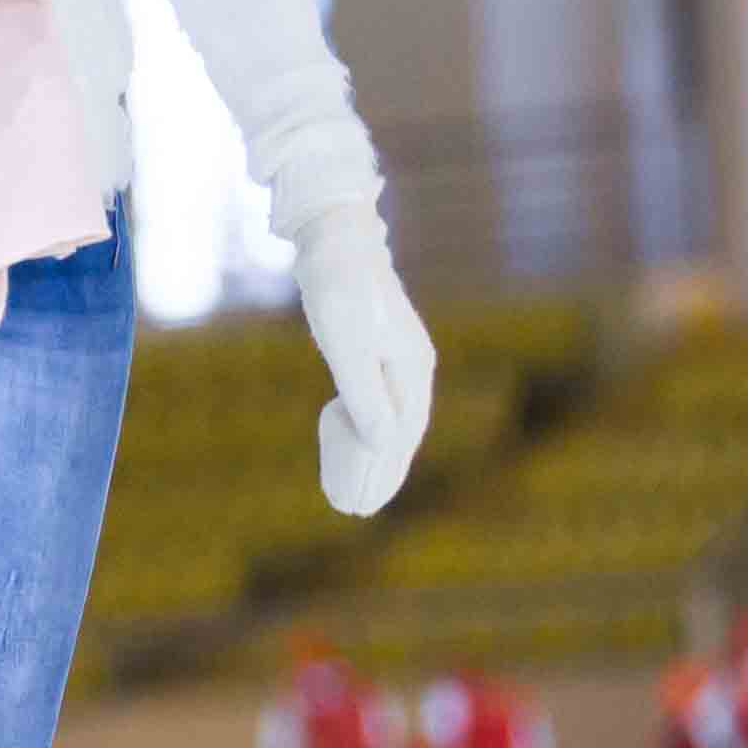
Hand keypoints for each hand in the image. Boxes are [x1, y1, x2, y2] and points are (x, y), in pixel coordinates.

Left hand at [295, 206, 434, 516]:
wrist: (335, 237)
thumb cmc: (338, 287)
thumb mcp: (346, 342)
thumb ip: (363, 393)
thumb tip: (380, 442)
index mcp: (412, 368)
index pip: (402, 435)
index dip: (383, 472)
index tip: (361, 504)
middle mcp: (413, 366)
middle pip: (401, 432)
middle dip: (380, 472)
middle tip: (354, 509)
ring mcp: (397, 357)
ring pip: (391, 418)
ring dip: (375, 455)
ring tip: (354, 488)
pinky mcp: (378, 348)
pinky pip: (378, 400)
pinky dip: (366, 427)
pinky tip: (348, 441)